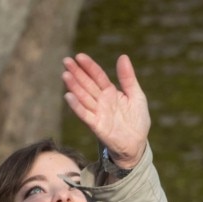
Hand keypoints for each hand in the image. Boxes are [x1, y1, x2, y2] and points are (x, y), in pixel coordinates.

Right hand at [62, 53, 150, 167]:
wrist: (137, 144)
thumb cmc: (137, 120)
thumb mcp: (136, 95)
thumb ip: (128, 78)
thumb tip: (122, 56)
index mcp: (110, 92)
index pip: (98, 76)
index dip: (89, 66)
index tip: (79, 56)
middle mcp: (101, 101)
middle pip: (87, 84)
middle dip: (77, 73)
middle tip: (66, 61)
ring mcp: (98, 113)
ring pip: (83, 97)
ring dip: (74, 87)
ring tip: (66, 75)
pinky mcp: (96, 126)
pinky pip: (85, 114)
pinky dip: (77, 106)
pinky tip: (69, 96)